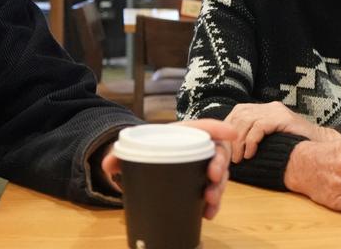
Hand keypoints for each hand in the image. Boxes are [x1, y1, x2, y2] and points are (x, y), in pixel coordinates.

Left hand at [101, 119, 236, 219]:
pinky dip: (213, 203)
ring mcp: (202, 167)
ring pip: (220, 175)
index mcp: (185, 133)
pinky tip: (208, 213)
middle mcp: (199, 149)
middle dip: (220, 165)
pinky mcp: (200, 183)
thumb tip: (109, 164)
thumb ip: (119, 154)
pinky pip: (213, 192)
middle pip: (218, 152)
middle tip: (212, 177)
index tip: (232, 134)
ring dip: (219, 188)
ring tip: (210, 200)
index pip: (206, 127)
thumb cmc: (146, 149)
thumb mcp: (133, 149)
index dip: (220, 128)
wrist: (145, 161)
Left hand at [223, 101, 339, 162]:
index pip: (238, 112)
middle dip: (231, 137)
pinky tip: (250, 154)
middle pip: (239, 114)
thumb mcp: (272, 140)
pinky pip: (259, 126)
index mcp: (265, 110)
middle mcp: (269, 107)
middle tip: (229, 157)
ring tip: (239, 159)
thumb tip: (233, 151)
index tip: (224, 147)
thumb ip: (256, 138)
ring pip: (246, 119)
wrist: (322, 145)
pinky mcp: (283, 118)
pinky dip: (251, 141)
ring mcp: (277, 111)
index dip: (227, 128)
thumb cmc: (296, 147)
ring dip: (239, 141)